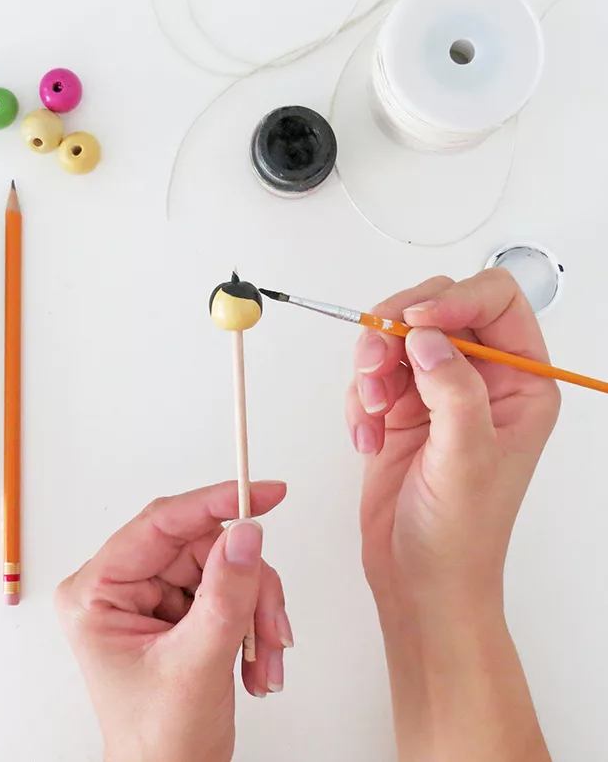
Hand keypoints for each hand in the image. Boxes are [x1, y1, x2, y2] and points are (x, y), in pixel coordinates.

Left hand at [56, 481, 291, 761]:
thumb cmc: (159, 742)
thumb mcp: (196, 664)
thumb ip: (226, 595)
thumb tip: (247, 533)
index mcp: (97, 593)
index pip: (160, 524)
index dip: (214, 503)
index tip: (265, 494)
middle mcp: (122, 586)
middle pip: (203, 546)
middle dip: (248, 586)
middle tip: (272, 628)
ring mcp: (153, 596)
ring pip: (225, 566)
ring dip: (256, 611)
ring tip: (265, 658)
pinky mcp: (180, 607)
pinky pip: (232, 587)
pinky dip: (254, 621)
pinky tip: (257, 661)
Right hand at [346, 270, 560, 615]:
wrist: (419, 579)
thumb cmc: (461, 534)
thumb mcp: (466, 458)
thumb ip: (452, 388)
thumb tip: (425, 336)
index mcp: (521, 384)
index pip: (496, 301)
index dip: (455, 300)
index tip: (414, 322)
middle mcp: (481, 379)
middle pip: (436, 309)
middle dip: (397, 331)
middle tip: (374, 363)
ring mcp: (437, 391)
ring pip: (396, 337)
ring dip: (372, 367)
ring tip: (371, 411)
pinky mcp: (400, 408)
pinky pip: (370, 374)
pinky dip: (358, 399)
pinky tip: (366, 439)